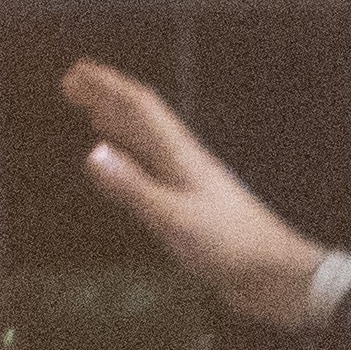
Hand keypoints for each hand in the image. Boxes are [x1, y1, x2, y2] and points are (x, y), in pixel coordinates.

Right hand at [60, 58, 336, 324]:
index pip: (141, 108)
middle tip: (72, 84)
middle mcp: (185, 164)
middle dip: (108, 99)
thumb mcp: (175, 218)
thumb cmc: (232, 246)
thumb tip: (92, 151)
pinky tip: (127, 170)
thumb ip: (134, 187)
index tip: (74, 72)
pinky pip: (155, 174)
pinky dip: (133, 162)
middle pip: (143, 120)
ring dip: (120, 126)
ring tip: (94, 115)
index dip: (108, 87)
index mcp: (182, 157)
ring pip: (150, 145)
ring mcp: (190, 186)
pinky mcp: (193, 209)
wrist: (278, 278)